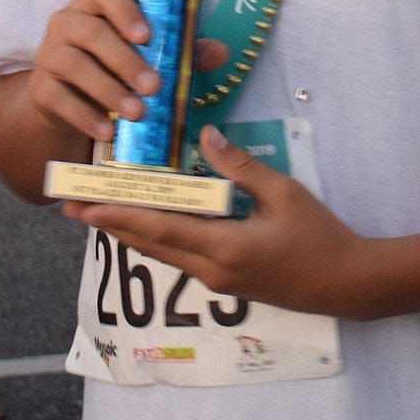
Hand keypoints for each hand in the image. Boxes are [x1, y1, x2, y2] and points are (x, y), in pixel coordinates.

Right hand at [30, 0, 226, 142]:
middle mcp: (67, 21)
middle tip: (155, 86)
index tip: (147, 36)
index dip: (126, 10)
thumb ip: (181, 48)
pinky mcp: (41, 87)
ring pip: (75, 65)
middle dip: (125, 60)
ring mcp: (50, 53)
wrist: (71, 97)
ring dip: (108, 91)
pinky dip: (86, 116)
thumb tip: (220, 52)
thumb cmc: (116, 63)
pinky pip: (60, 99)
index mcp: (96, 2)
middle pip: (92, 33)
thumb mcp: (148, 53)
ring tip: (136, 113)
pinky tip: (108, 132)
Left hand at [63, 124, 372, 317]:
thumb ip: (242, 167)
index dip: (118, 215)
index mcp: (224, 247)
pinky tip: (150, 226)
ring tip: (99, 214)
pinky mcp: (228, 282)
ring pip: (163, 253)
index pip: (160, 228)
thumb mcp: (284, 193)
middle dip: (109, 225)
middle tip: (71, 207)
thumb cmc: (320, 234)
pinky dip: (158, 239)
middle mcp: (212, 269)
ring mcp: (219, 280)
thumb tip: (208, 136)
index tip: (84, 205)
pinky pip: (181, 257)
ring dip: (130, 233)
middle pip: (150, 245)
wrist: (348, 282)